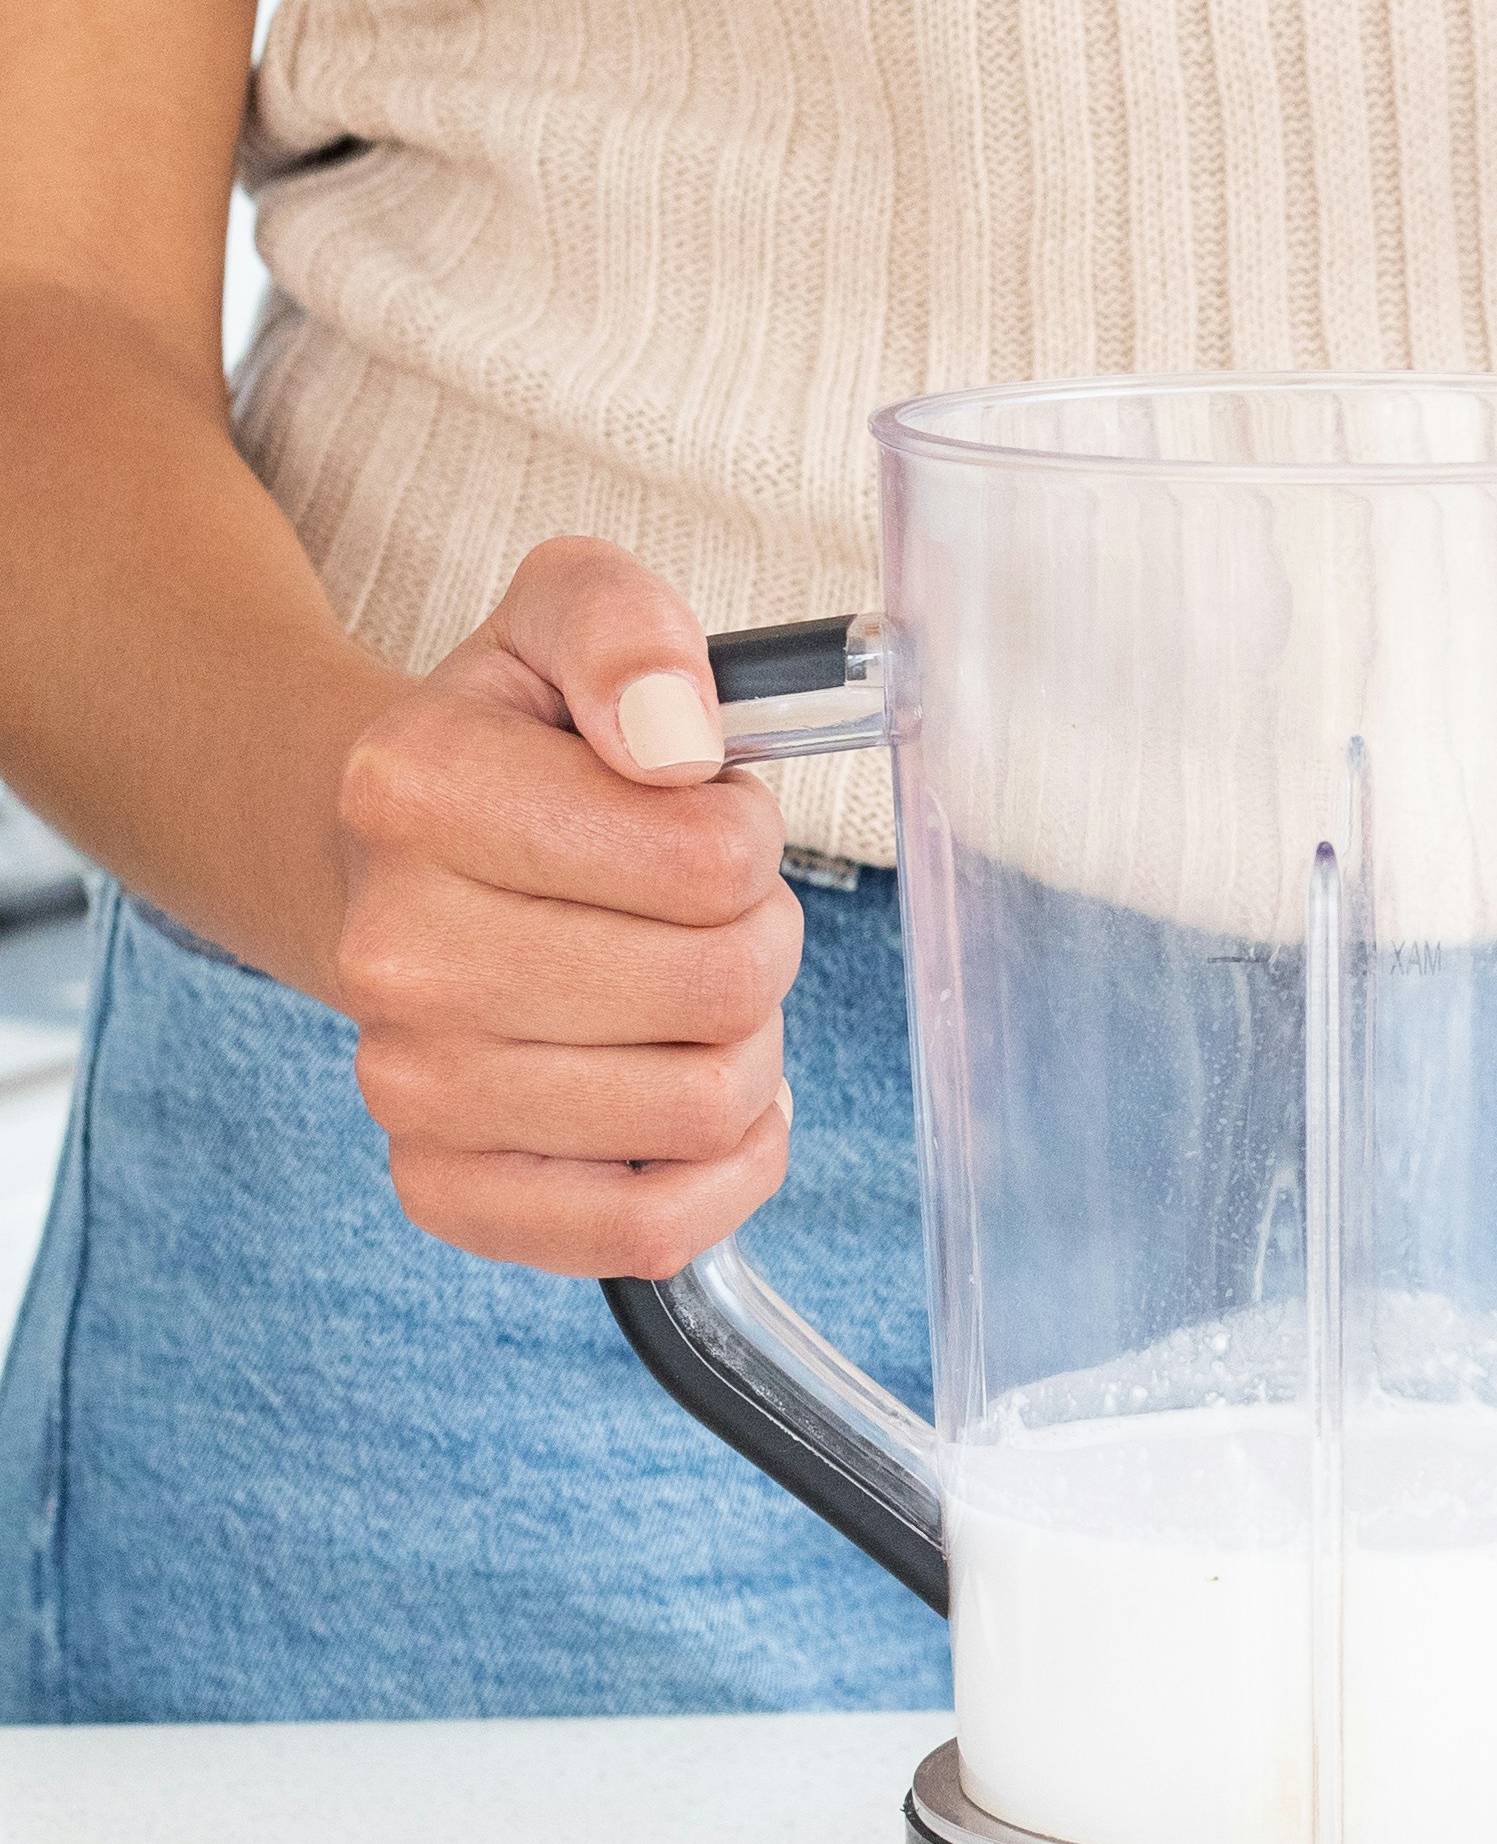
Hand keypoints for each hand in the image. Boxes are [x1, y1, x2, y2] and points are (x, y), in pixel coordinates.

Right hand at [331, 539, 798, 1279]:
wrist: (392, 859)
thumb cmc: (518, 745)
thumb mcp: (571, 613)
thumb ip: (631, 634)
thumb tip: (676, 741)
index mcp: (418, 788)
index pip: (710, 856)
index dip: (743, 833)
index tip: (694, 812)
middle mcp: (395, 949)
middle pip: (723, 986)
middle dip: (757, 938)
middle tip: (701, 911)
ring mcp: (410, 1082)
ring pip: (704, 1108)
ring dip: (742, 1048)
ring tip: (682, 993)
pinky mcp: (445, 1188)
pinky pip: (649, 1230)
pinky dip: (719, 1170)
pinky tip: (696, 1102)